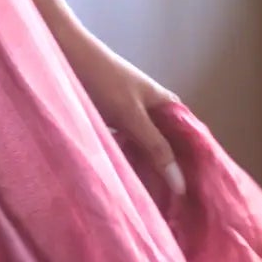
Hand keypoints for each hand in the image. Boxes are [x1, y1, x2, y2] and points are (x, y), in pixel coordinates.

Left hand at [55, 29, 186, 199]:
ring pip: (146, 147)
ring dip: (149, 168)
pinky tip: (130, 182)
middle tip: (176, 206)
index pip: (190, 138)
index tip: (198, 194)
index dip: (195, 164)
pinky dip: (130, 161)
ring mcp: (130, 115)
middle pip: (168, 145)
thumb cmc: (101, 81)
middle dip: (171, 171)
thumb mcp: (132, 116)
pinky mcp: (110, 121)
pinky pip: (127, 146)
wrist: (63, 55)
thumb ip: (155, 147)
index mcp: (166, 104)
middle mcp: (152, 109)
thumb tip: (181, 182)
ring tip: (157, 201)